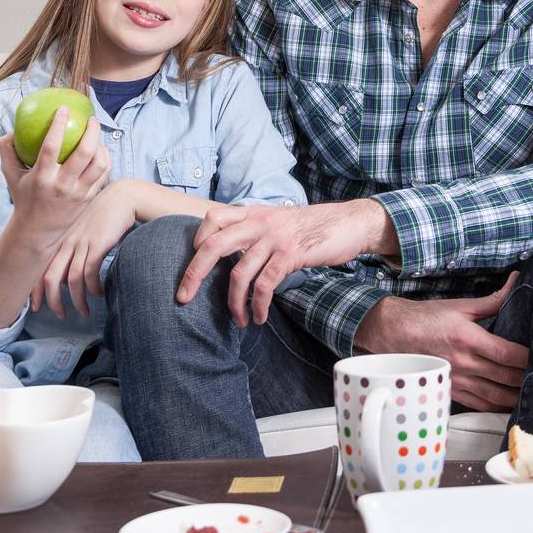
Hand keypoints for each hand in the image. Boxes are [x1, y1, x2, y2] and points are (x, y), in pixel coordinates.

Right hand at [0, 107, 110, 255]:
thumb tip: (10, 131)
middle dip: (91, 131)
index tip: (64, 109)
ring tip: (96, 135)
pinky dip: (105, 159)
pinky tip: (100, 150)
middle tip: (91, 119)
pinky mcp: (89, 198)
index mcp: (41, 177)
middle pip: (84, 153)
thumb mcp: (11, 177)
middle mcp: (62, 185)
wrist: (37, 232)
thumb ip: (8, 153)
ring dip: (101, 145)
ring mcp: (78, 193)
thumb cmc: (24, 199)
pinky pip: (104, 174)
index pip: (51, 146)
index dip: (58, 125)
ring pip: (99, 163)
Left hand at [30, 180, 137, 318]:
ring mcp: (81, 243)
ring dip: (77, 300)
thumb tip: (65, 278)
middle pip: (51, 279)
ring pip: (72, 281)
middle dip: (53, 302)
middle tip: (60, 316)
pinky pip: (90, 273)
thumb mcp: (78, 230)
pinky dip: (93, 287)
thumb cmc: (101, 215)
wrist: (121, 198)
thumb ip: (68, 250)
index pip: (38, 269)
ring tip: (84, 312)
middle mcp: (65, 242)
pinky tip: (98, 293)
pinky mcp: (97, 245)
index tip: (35, 306)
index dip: (34, 291)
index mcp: (57, 239)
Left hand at [176, 198, 397, 325]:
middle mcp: (260, 222)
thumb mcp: (279, 221)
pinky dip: (257, 305)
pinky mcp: (290, 255)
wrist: (349, 223)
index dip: (197, 241)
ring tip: (238, 320)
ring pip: (238, 273)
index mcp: (254, 212)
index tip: (193, 265)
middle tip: (183, 298)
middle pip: (214, 245)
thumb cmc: (313, 227)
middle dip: (194, 273)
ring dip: (233, 303)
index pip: (213, 218)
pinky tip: (258, 316)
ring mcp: (275, 238)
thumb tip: (232, 252)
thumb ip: (256, 230)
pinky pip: (264, 285)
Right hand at [355, 274, 528, 410]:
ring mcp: (458, 379)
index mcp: (468, 338)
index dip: (527, 358)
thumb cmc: (426, 318)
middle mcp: (464, 363)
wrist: (394, 334)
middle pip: (505, 377)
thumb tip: (516, 283)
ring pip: (495, 395)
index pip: (506, 354)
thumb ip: (493, 300)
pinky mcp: (452, 390)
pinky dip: (498, 406)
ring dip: (516, 396)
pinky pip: (480, 404)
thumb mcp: (460, 305)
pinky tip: (510, 404)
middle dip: (527, 377)